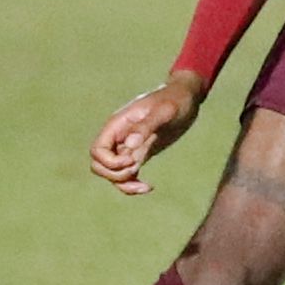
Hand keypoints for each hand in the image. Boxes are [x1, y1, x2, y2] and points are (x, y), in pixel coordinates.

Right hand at [89, 72, 205, 195]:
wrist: (187, 97)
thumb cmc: (175, 99)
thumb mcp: (165, 111)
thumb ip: (146, 126)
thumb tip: (129, 145)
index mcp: (118, 125)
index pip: (97, 151)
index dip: (110, 162)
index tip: (133, 159)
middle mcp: (119, 137)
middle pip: (99, 165)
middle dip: (115, 175)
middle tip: (137, 169)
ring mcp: (128, 146)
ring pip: (112, 173)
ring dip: (124, 184)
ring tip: (146, 187)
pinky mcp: (139, 153)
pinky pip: (127, 174)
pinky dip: (133, 184)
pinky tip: (148, 187)